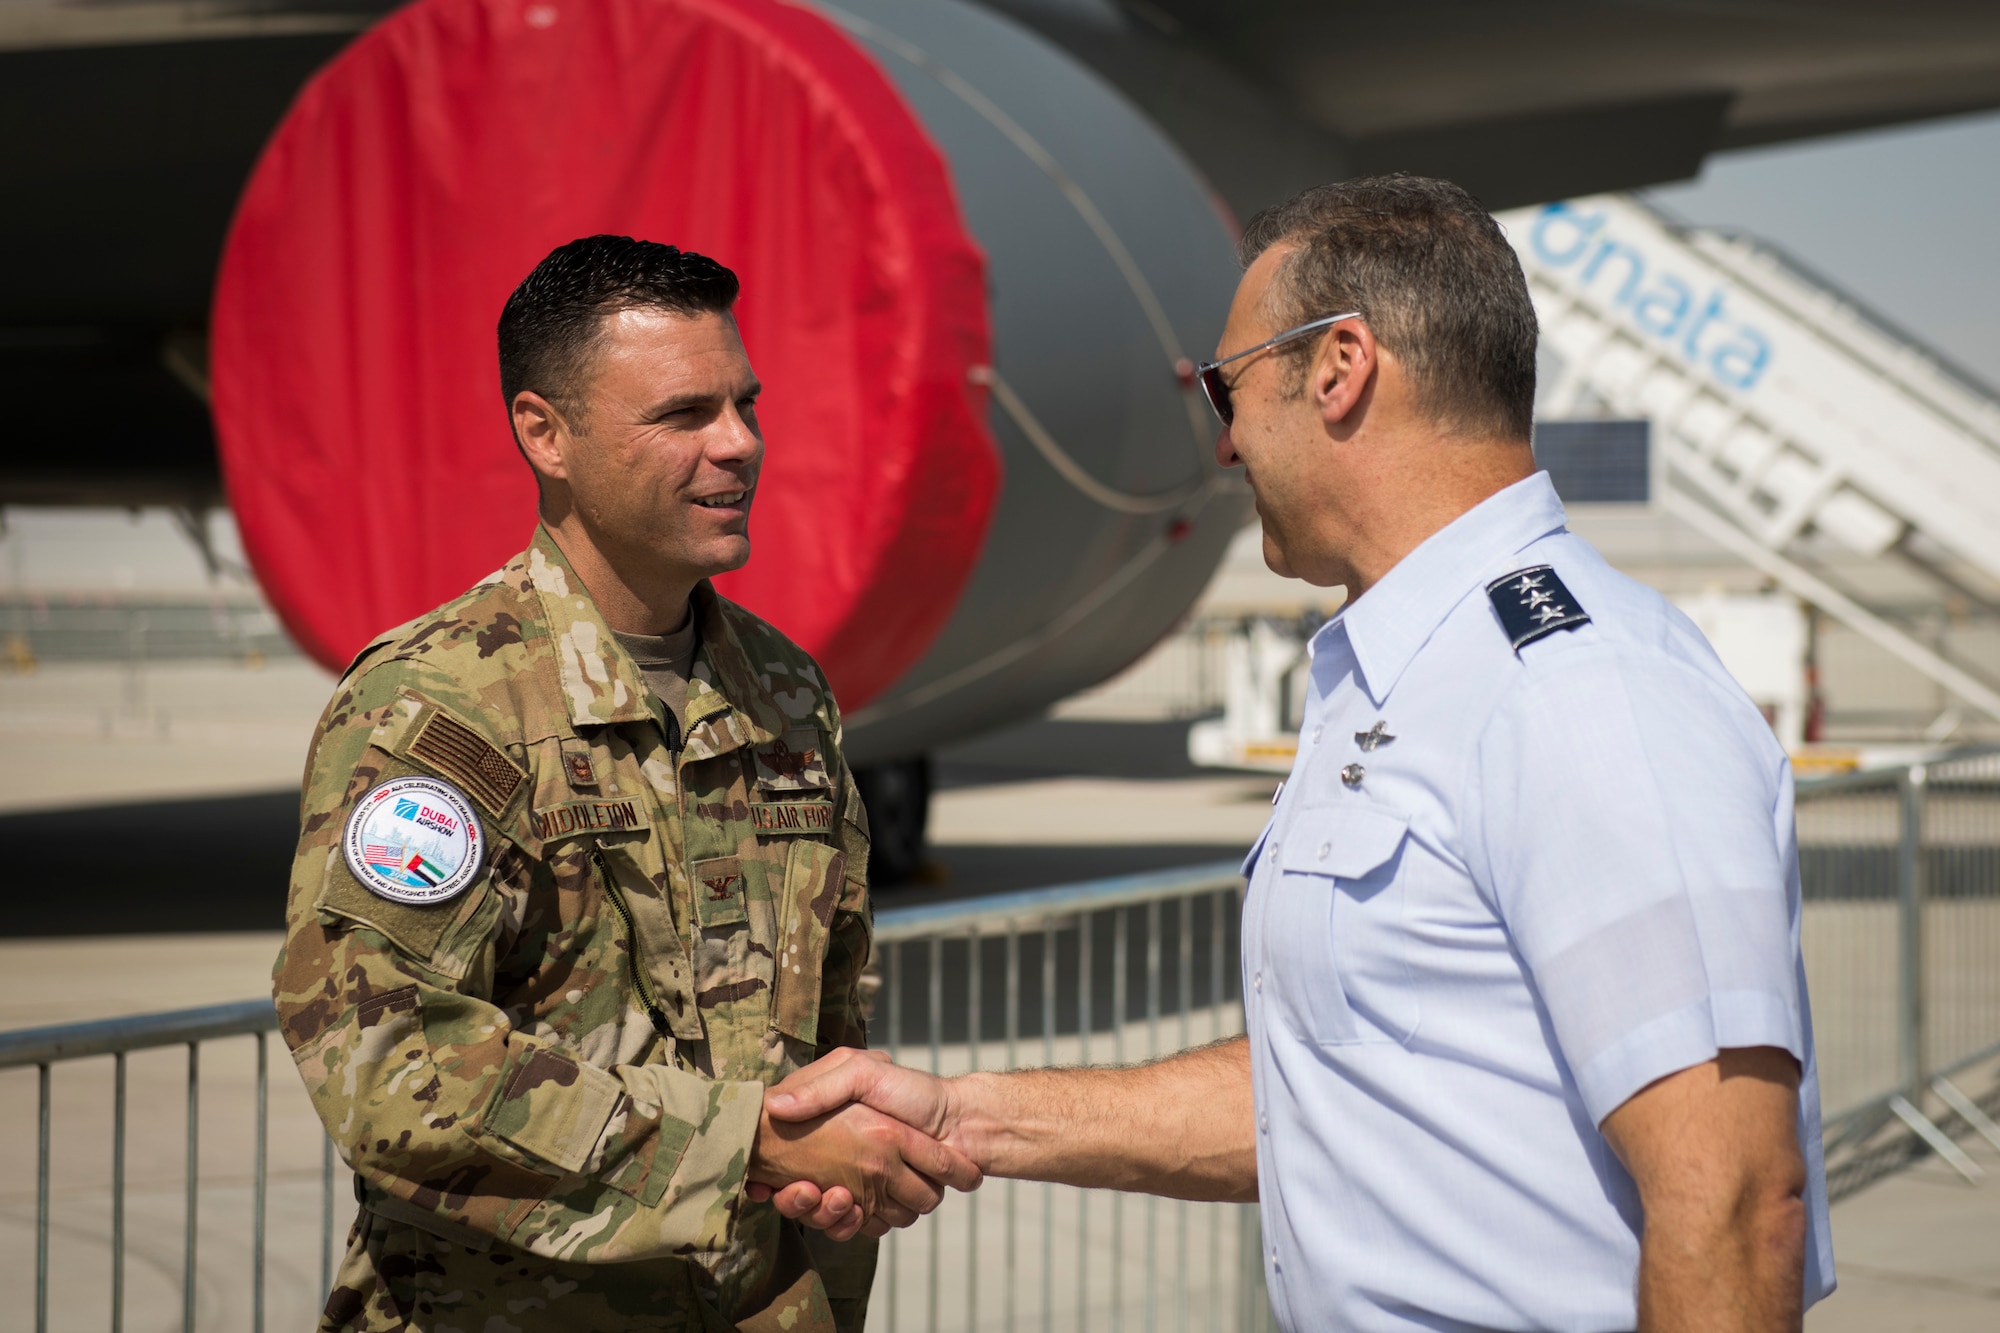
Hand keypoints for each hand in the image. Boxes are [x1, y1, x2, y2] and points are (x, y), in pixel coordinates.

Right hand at [748, 1080, 979, 1241]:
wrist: (961, 1121)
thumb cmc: (911, 1091)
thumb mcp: (862, 1072)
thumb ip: (823, 1088)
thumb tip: (775, 1105)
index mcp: (829, 1131)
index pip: (783, 1162)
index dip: (770, 1173)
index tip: (763, 1183)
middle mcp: (838, 1160)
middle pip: (800, 1193)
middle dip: (799, 1200)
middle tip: (805, 1189)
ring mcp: (858, 1185)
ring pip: (825, 1214)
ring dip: (825, 1214)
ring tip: (837, 1198)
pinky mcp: (879, 1207)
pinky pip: (856, 1227)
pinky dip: (852, 1225)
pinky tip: (856, 1212)